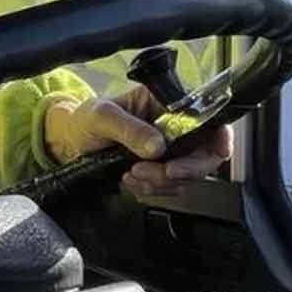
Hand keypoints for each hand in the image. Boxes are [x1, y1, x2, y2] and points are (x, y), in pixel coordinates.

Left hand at [44, 86, 232, 196]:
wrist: (70, 141)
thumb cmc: (84, 119)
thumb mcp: (101, 116)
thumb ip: (129, 128)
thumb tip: (157, 146)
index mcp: (165, 102)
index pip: (207, 117)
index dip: (221, 136)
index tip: (217, 152)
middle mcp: (173, 125)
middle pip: (204, 153)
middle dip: (184, 169)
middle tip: (160, 173)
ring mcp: (169, 149)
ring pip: (187, 175)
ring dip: (162, 182)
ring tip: (132, 175)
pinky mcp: (160, 168)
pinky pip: (170, 186)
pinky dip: (153, 189)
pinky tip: (131, 181)